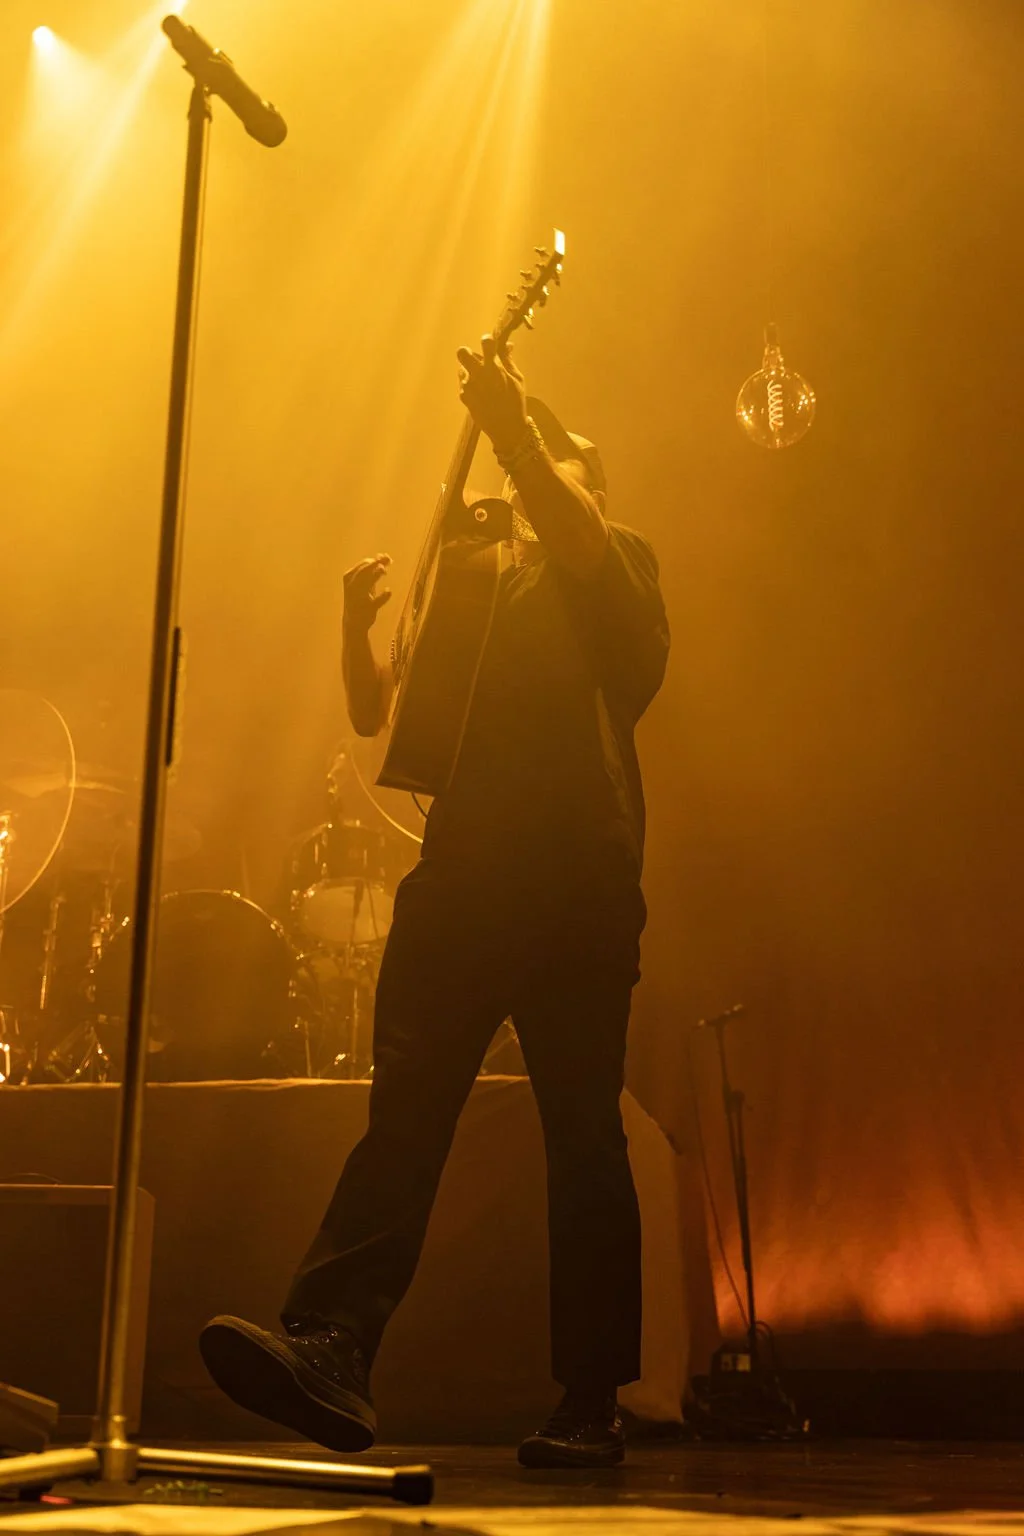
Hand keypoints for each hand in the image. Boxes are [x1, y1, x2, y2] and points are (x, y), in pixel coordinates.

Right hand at [343, 554, 391, 632]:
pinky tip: (388, 590)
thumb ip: (373, 570)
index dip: (375, 561)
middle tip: (387, 559)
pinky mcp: (367, 610)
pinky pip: (375, 602)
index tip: (386, 559)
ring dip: (375, 575)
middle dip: (375, 564)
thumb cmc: (360, 598)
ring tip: (384, 570)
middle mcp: (351, 587)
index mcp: (349, 578)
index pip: (363, 566)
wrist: (354, 622)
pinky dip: (383, 597)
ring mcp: (358, 598)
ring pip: (365, 584)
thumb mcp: (365, 583)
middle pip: (363, 572)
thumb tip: (383, 555)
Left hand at [457, 334, 527, 455]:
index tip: (490, 344)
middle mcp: (478, 375)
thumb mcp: (517, 379)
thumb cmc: (516, 402)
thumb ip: (508, 360)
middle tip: (478, 361)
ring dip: (471, 372)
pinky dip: (471, 385)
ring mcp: (468, 386)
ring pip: (463, 369)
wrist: (506, 429)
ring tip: (484, 384)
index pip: (486, 343)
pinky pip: (463, 383)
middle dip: (468, 353)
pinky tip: (482, 394)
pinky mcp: (463, 397)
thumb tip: (507, 344)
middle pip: (462, 353)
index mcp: (494, 368)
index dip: (487, 340)